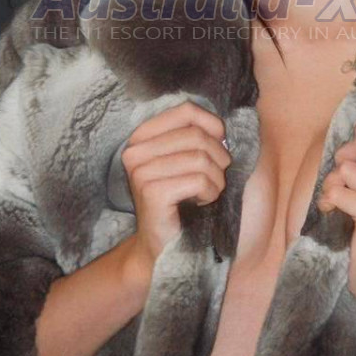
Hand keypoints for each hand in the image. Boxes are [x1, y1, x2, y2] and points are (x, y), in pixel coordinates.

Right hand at [121, 100, 230, 271]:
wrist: (162, 246)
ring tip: (206, 192)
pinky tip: (199, 203)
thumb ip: (196, 136)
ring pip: (201, 158)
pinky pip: (199, 180)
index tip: (220, 144)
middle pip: (196, 135)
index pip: (185, 110)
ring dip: (215, 179)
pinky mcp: (152, 192)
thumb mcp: (185, 160)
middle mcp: (135, 151)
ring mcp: (140, 172)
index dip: (212, 124)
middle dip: (218, 157)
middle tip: (215, 178)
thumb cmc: (180, 200)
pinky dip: (210, 193)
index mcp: (141, 137)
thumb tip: (220, 128)